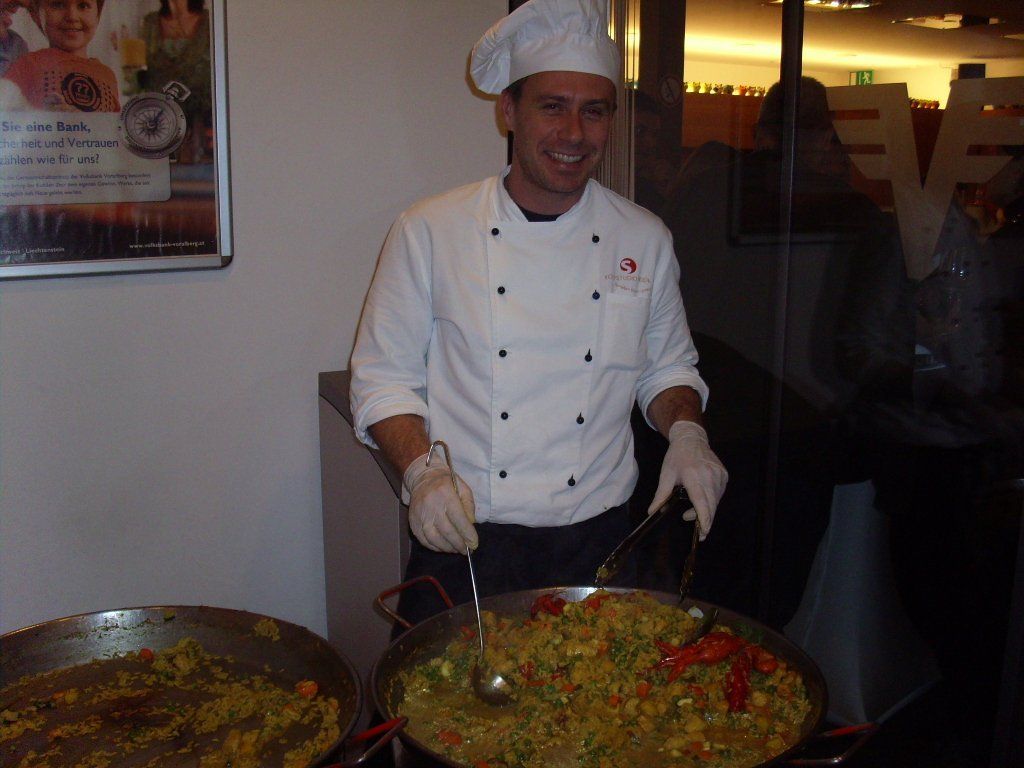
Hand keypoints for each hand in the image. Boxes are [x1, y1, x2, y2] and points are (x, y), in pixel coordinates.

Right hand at [403, 452, 477, 552]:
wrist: (423, 478)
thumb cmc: (447, 484)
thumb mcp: (463, 489)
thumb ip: (469, 507)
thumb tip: (470, 526)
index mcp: (446, 494)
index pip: (458, 519)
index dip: (467, 534)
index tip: (474, 544)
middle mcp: (431, 505)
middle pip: (447, 531)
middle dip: (459, 544)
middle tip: (466, 550)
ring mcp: (420, 515)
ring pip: (434, 538)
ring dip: (447, 548)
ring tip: (456, 550)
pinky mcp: (413, 522)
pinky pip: (424, 540)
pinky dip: (435, 547)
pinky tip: (443, 547)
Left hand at [647, 421, 727, 539]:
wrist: (691, 438)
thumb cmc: (677, 457)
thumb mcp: (666, 475)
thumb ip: (661, 495)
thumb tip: (652, 512)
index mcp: (694, 476)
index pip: (702, 502)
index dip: (703, 519)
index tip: (703, 533)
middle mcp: (710, 476)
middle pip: (711, 505)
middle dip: (705, 520)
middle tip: (698, 530)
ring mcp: (719, 475)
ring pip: (716, 501)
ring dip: (707, 510)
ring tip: (692, 511)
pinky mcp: (724, 475)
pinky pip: (719, 494)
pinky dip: (712, 501)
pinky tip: (702, 499)